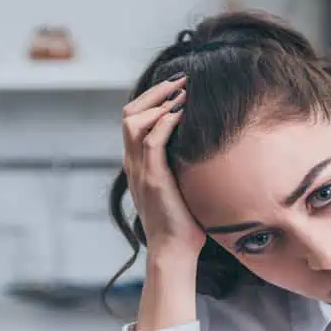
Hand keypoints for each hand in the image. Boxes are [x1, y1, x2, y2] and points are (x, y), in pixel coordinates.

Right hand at [120, 72, 205, 260]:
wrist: (174, 249)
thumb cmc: (183, 222)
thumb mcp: (179, 187)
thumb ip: (180, 167)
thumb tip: (202, 149)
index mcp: (137, 163)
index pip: (133, 120)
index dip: (151, 99)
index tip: (177, 88)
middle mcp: (133, 163)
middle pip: (129, 113)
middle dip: (154, 92)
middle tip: (181, 81)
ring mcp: (140, 170)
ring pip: (134, 122)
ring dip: (160, 102)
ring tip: (183, 93)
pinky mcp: (153, 178)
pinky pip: (152, 141)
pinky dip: (166, 122)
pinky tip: (183, 113)